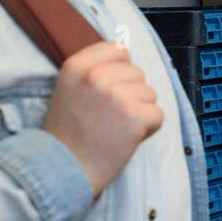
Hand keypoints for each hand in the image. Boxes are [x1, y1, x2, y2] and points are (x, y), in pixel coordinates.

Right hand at [43, 41, 162, 197]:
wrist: (64, 171)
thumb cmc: (68, 134)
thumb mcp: (69, 89)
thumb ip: (94, 70)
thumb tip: (128, 54)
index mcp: (77, 66)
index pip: (118, 49)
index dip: (121, 70)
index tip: (110, 89)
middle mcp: (96, 76)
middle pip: (137, 73)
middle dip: (131, 94)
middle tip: (108, 117)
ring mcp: (117, 96)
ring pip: (150, 93)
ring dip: (139, 112)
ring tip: (115, 128)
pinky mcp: (135, 117)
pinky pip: (157, 114)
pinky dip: (148, 129)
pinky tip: (126, 138)